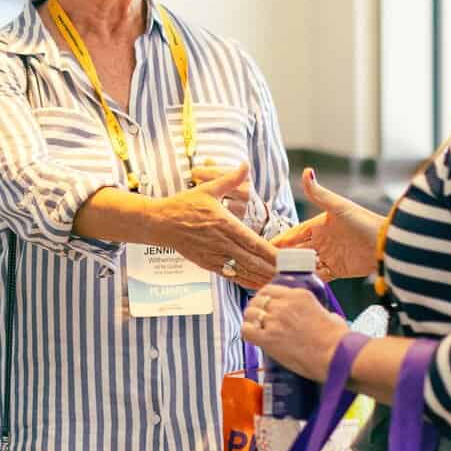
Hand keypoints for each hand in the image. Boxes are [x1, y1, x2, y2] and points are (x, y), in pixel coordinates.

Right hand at [153, 163, 277, 289]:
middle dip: (272, 269)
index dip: (272, 252)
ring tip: (279, 283)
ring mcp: (213, 255)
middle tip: (291, 276)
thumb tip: (245, 165)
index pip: (254, 241)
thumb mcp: (208, 189)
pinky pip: (229, 275)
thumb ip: (230, 179)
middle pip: (252, 260)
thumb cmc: (184, 205)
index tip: (287, 259)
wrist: (159, 223)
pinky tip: (257, 285)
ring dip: (261, 278)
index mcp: (224, 223)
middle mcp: (221, 242)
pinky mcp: (206, 263)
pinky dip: (244, 281)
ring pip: (242, 270)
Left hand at [243, 283, 347, 379]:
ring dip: (250, 320)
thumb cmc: (338, 340)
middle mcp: (284, 304)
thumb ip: (319, 312)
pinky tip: (253, 337)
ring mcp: (275, 320)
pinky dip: (247, 332)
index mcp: (299, 295)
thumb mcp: (330, 315)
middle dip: (256, 308)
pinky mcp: (269, 338)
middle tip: (257, 318)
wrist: (335, 355)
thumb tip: (320, 317)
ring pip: (250, 313)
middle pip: (257, 300)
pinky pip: (246, 330)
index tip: (264, 305)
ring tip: (254, 328)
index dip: (264, 298)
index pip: (270, 289)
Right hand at [273, 167, 383, 281]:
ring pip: (305, 264)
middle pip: (296, 250)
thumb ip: (319, 194)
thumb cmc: (364, 222)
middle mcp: (321, 241)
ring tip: (278, 276)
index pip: (293, 234)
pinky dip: (309, 278)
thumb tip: (306, 171)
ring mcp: (328, 256)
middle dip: (283, 257)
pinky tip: (298, 282)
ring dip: (294, 269)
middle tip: (266, 264)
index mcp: (319, 225)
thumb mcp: (339, 207)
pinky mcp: (337, 270)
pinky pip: (319, 275)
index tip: (264, 245)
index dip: (280, 240)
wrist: (385, 244)